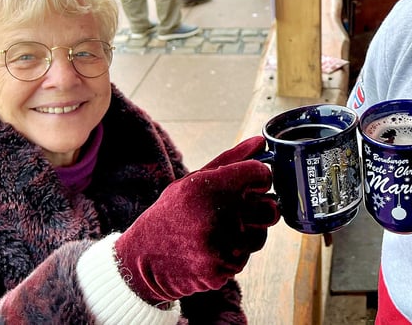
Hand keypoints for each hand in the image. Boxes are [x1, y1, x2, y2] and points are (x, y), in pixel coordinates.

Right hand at [114, 136, 279, 303]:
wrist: (142, 258)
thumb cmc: (172, 213)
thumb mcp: (194, 180)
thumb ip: (231, 160)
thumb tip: (261, 141)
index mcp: (210, 186)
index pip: (262, 175)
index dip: (258, 179)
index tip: (249, 184)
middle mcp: (217, 214)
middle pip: (269, 208)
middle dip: (258, 208)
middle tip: (236, 211)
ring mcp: (221, 245)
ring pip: (260, 235)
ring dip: (246, 233)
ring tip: (218, 232)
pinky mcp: (221, 270)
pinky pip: (245, 258)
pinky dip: (233, 254)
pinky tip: (210, 250)